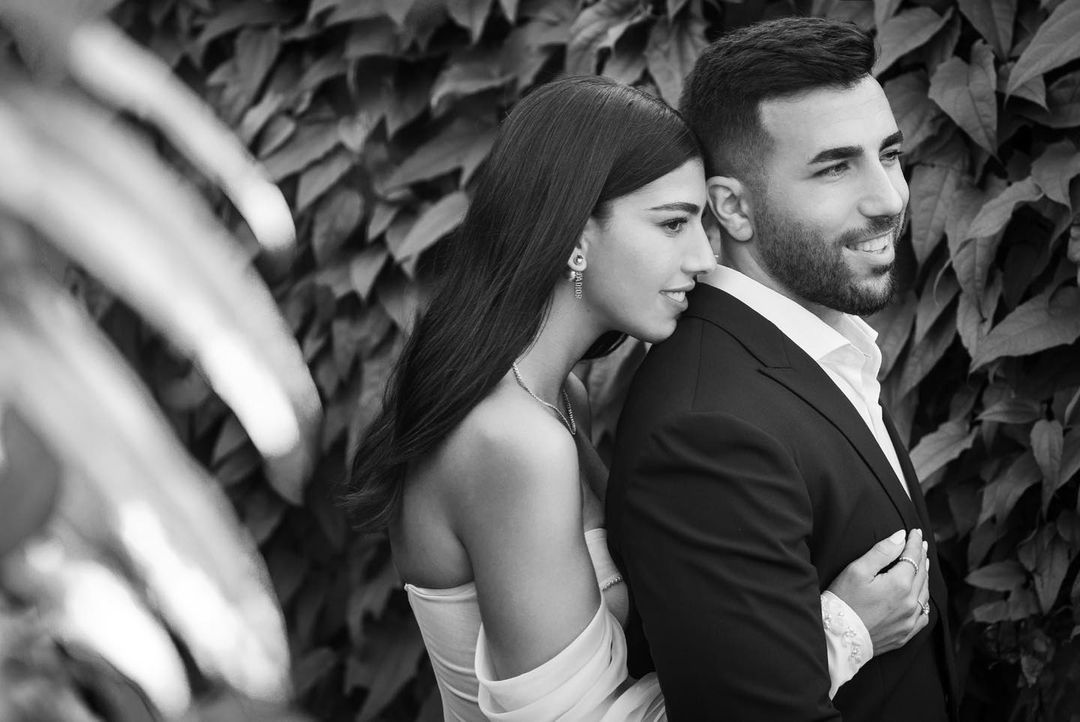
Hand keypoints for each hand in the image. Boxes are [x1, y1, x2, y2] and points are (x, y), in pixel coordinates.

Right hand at [826, 528, 929, 654]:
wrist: (838, 638)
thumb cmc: (843, 602)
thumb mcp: (857, 570)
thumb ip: (882, 551)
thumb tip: (900, 537)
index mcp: (900, 584)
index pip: (913, 557)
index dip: (915, 542)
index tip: (916, 532)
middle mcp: (910, 603)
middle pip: (921, 574)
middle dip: (921, 556)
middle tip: (921, 544)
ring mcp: (910, 620)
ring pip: (924, 593)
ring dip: (924, 576)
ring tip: (922, 564)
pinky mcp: (905, 634)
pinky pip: (923, 615)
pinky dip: (923, 601)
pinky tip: (920, 596)